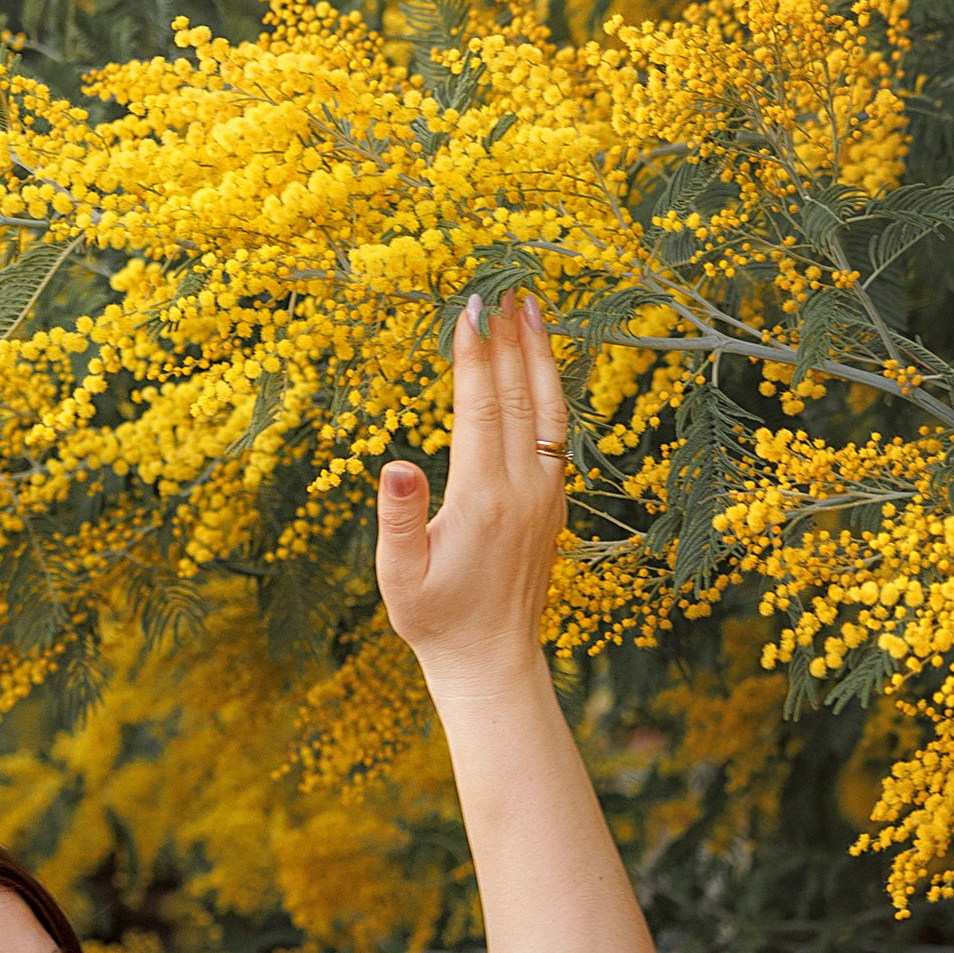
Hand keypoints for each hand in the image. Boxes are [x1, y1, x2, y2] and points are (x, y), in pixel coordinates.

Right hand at [375, 294, 567, 693]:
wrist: (490, 661)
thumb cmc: (435, 619)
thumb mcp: (399, 575)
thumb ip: (398, 518)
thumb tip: (395, 464)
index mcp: (482, 498)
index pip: (481, 409)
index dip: (474, 357)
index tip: (468, 311)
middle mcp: (523, 490)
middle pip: (522, 398)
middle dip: (511, 341)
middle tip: (504, 291)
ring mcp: (545, 497)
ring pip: (550, 413)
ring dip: (542, 359)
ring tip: (534, 313)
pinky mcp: (553, 507)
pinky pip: (557, 436)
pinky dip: (552, 395)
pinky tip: (544, 373)